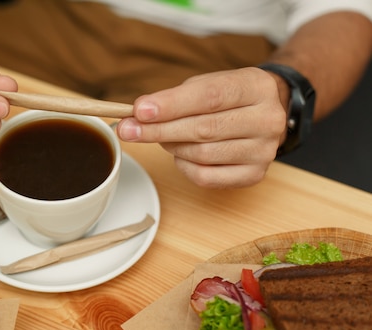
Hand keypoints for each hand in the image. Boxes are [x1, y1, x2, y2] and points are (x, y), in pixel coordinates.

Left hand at [117, 68, 286, 187]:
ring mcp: (263, 151)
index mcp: (256, 87)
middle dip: (159, 130)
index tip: (139, 110)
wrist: (268, 113)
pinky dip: (184, 166)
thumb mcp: (208, 85)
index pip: (209, 96)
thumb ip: (175, 98)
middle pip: (203, 129)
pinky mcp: (254, 175)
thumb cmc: (229, 98)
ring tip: (162, 137)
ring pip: (201, 154)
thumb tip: (138, 115)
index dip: (171, 105)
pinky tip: (181, 154)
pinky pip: (206, 177)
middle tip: (129, 130)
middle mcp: (267, 119)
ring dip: (172, 146)